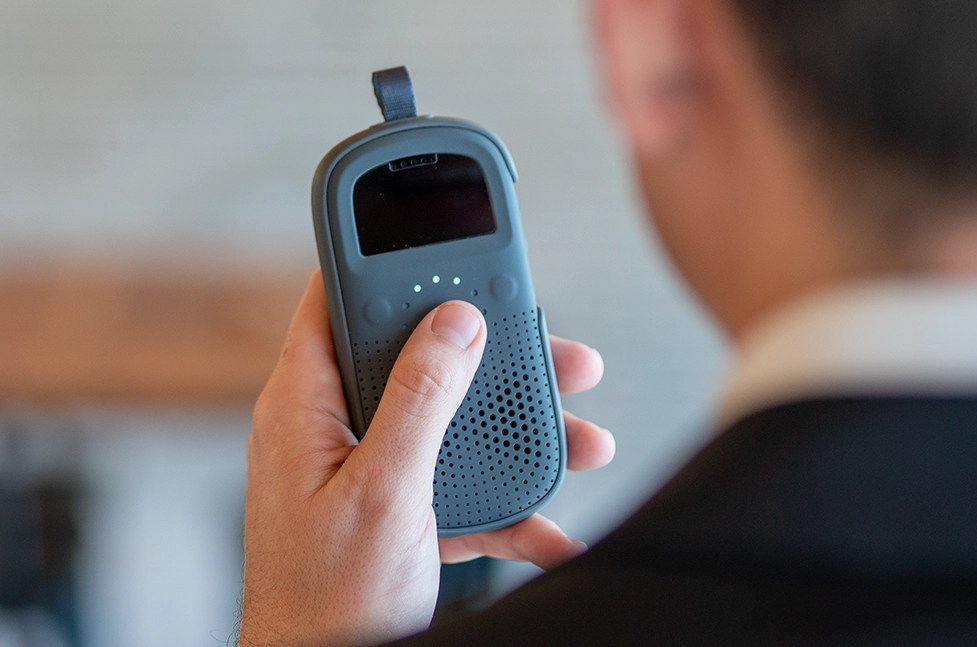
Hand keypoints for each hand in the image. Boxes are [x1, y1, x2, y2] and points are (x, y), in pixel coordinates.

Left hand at [239, 271, 612, 646]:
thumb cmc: (327, 603)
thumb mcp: (385, 491)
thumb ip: (420, 401)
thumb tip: (456, 322)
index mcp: (307, 407)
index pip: (338, 301)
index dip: (389, 267)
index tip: (450, 247)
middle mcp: (336, 427)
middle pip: (419, 362)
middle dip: (493, 359)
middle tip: (557, 352)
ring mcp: (369, 469)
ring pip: (450, 423)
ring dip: (518, 433)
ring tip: (584, 439)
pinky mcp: (398, 509)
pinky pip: (457, 485)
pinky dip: (505, 503)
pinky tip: (552, 527)